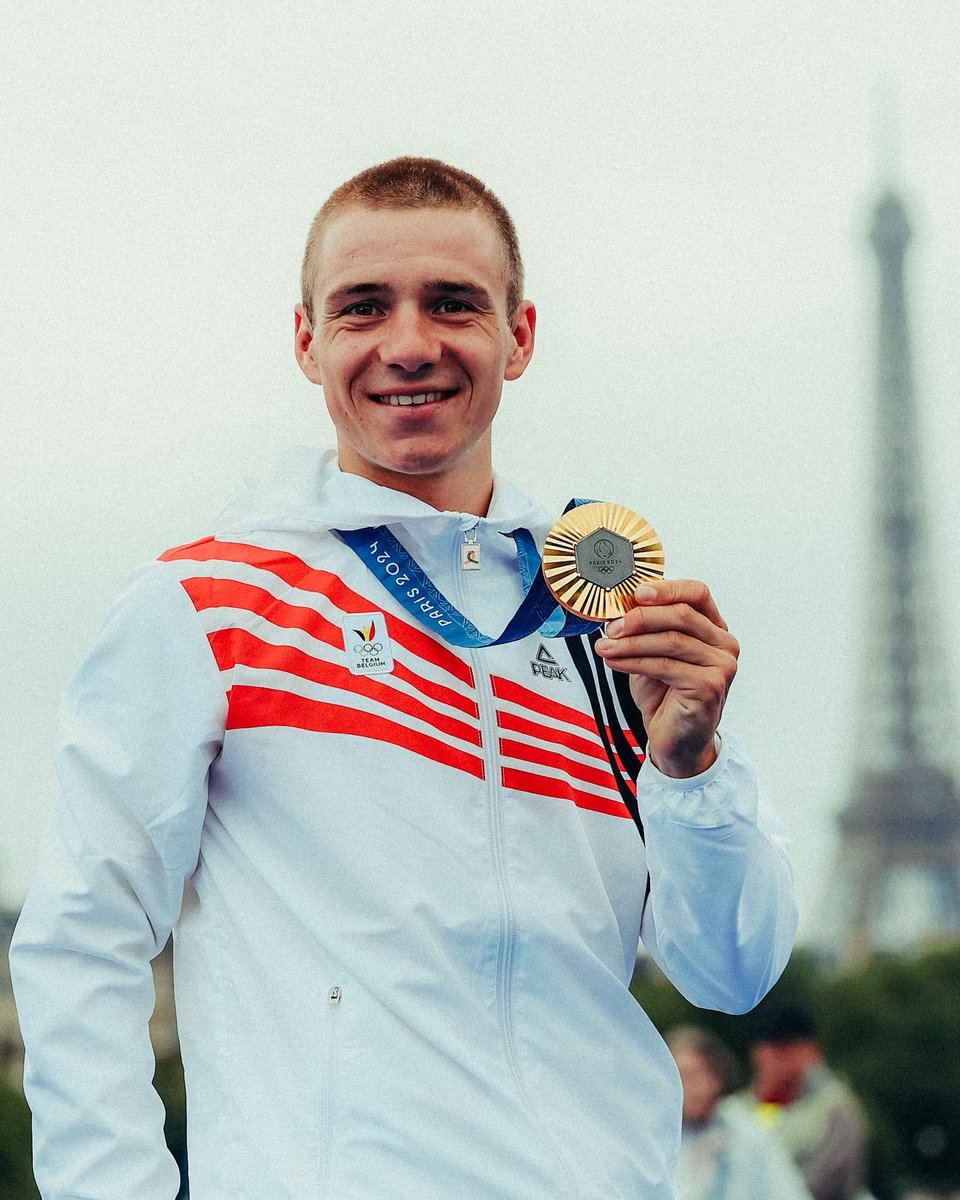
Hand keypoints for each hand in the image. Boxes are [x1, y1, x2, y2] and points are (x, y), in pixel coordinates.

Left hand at [594, 579, 738, 777]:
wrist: (675, 741)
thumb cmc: (664, 695)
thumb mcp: (653, 653)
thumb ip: (647, 629)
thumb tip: (618, 606)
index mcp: (714, 628)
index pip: (696, 593)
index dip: (666, 589)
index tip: (635, 593)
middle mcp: (724, 644)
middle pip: (682, 615)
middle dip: (640, 618)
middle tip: (610, 626)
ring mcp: (722, 666)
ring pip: (671, 641)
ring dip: (631, 642)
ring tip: (604, 646)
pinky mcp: (710, 687)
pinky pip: (665, 666)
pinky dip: (634, 662)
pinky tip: (614, 662)